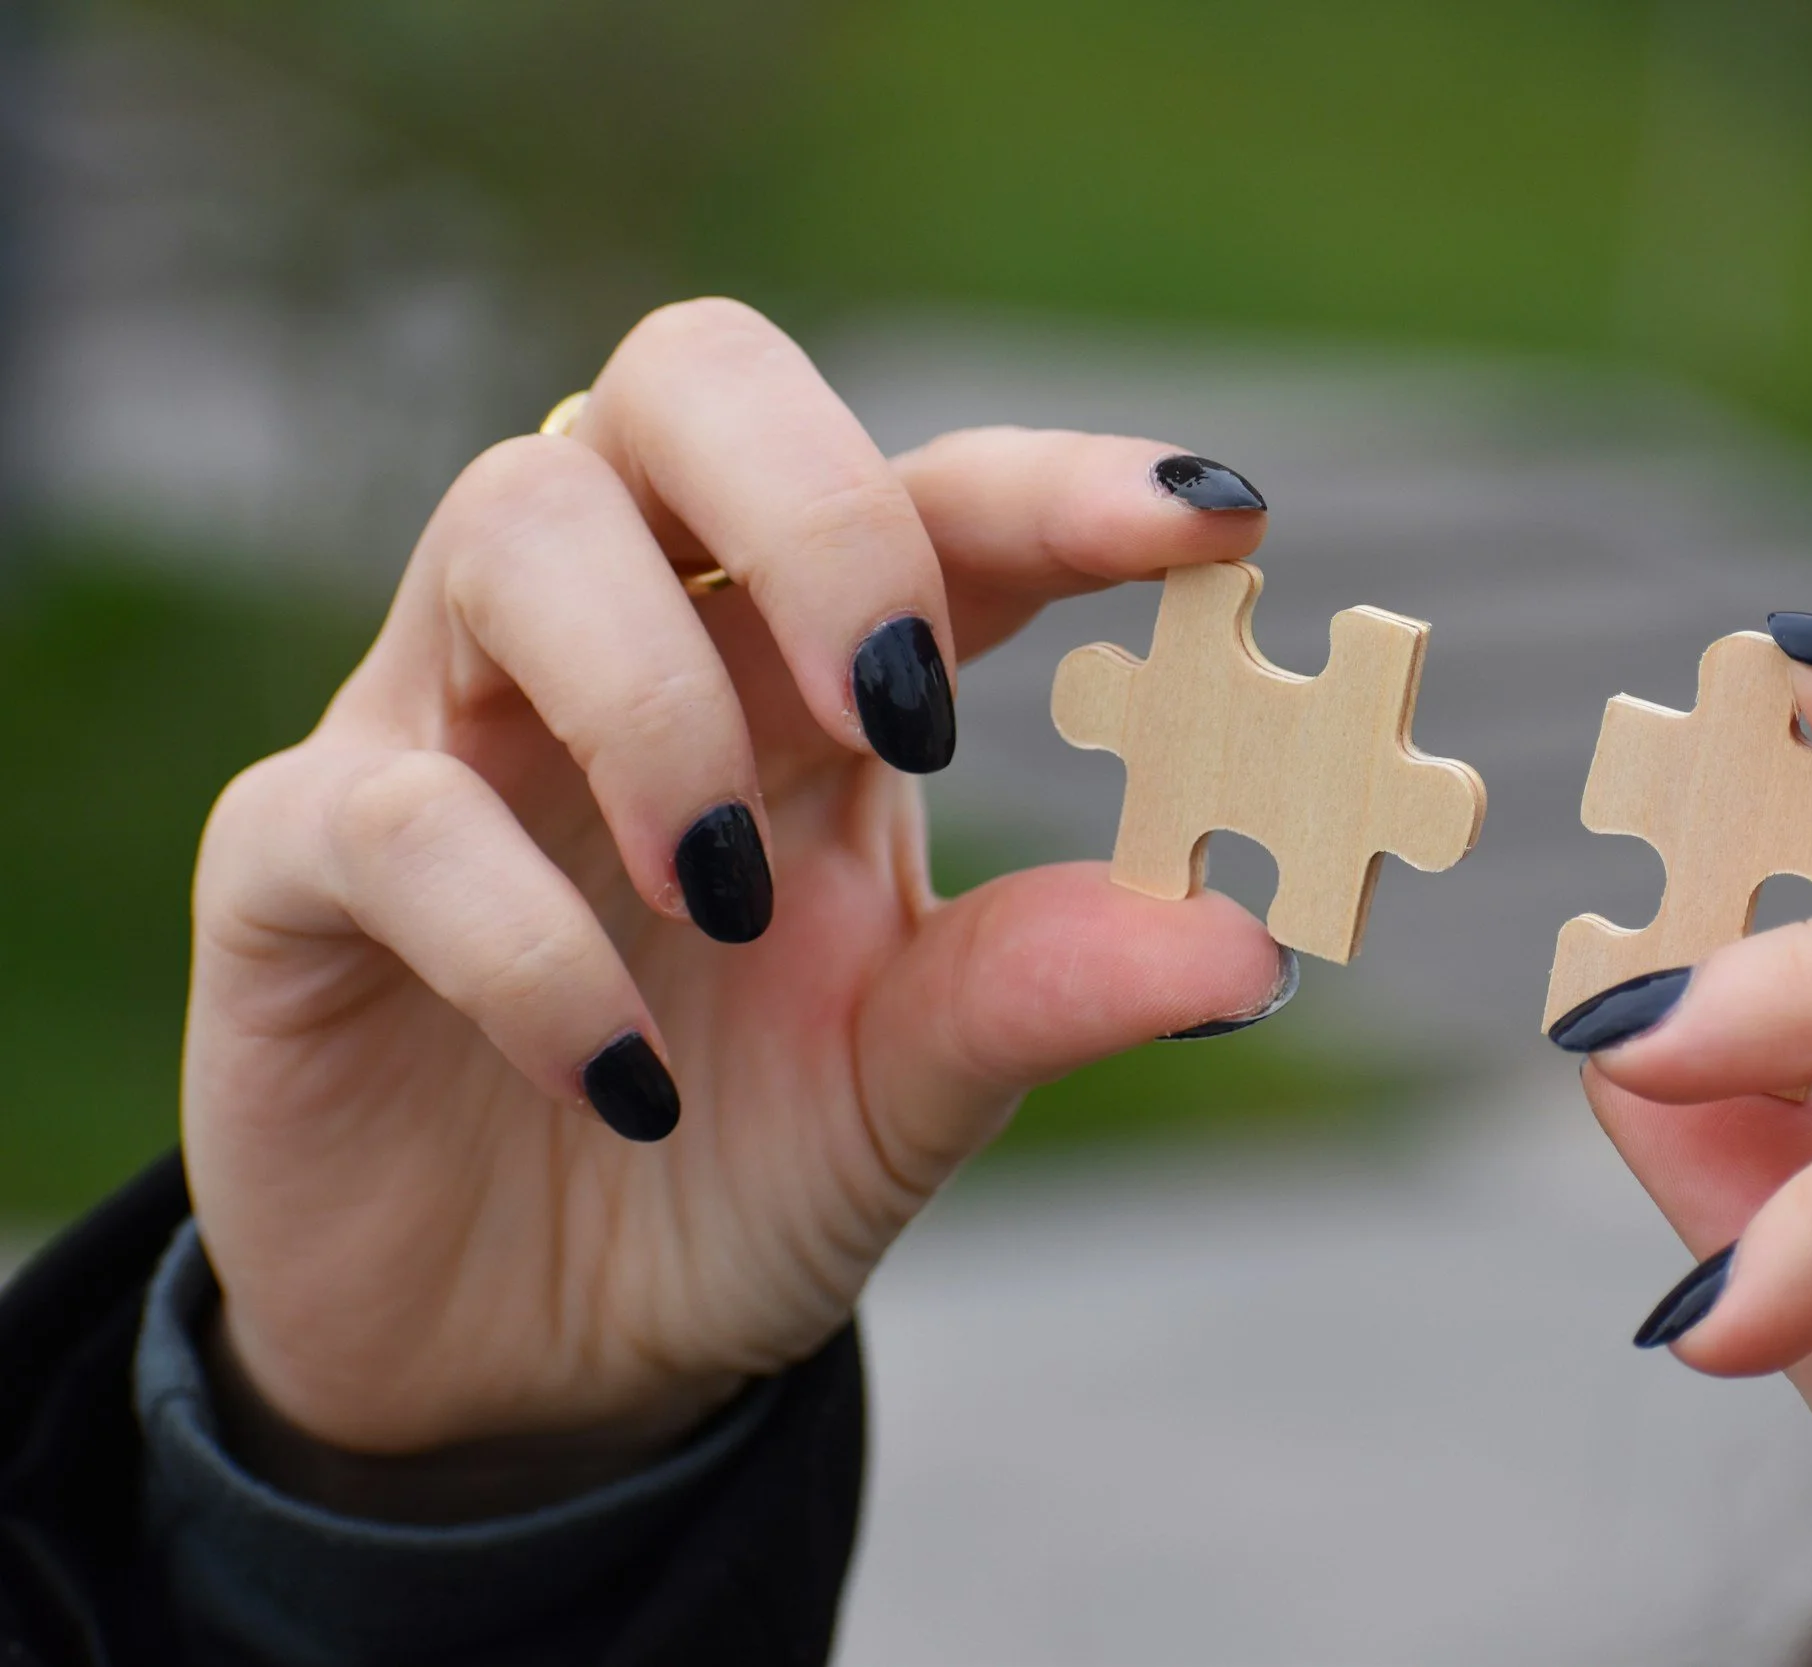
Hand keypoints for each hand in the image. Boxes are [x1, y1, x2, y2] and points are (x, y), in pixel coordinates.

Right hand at [184, 299, 1288, 1459]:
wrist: (519, 1354)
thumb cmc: (729, 1167)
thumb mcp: (906, 1090)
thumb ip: (1040, 994)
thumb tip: (1244, 942)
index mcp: (808, 675)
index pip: (932, 497)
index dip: (1067, 481)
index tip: (1217, 513)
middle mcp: (631, 643)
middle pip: (688, 382)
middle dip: (822, 510)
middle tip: (907, 712)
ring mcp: (447, 725)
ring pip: (516, 520)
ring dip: (657, 695)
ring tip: (727, 899)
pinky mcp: (295, 860)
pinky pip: (385, 813)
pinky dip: (521, 942)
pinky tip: (620, 1086)